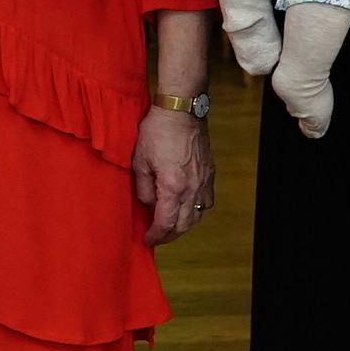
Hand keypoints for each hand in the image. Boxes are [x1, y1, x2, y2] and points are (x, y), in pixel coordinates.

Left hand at [132, 105, 213, 243]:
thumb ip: (143, 189)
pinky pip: (206, 202)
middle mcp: (192, 188)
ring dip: (183, 225)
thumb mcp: (139, 161)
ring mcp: (203, 182)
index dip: (155, 235)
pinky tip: (186, 207)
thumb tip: (149, 204)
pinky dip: (195, 211)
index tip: (148, 240)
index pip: (165, 223)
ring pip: (197, 216)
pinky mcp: (209, 174)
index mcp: (172, 187)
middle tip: (157, 238)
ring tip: (171, 226)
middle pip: (183, 225)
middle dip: (169, 236)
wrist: (182, 110)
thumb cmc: (157, 131)